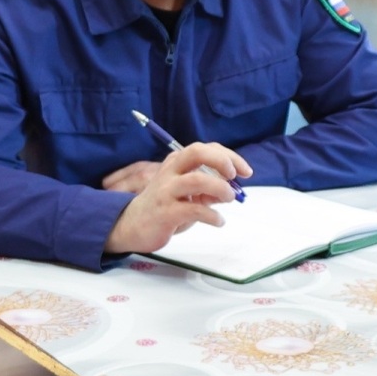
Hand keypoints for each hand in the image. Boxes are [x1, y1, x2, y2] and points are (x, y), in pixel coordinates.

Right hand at [103, 142, 252, 254]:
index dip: (228, 156)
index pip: (205, 149)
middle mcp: (170, 172)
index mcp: (175, 163)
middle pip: (197, 153)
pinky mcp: (165, 212)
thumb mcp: (187, 195)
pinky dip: (212, 216)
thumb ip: (207, 190)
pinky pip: (194, 210)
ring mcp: (166, 191)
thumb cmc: (163, 207)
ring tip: (228, 199)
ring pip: (197, 180)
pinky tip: (218, 221)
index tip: (245, 171)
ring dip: (220, 188)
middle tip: (234, 176)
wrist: (131, 226)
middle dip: (222, 160)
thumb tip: (232, 190)